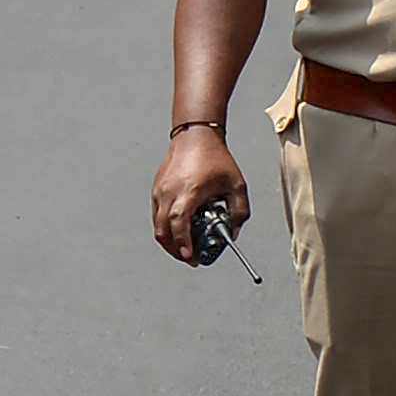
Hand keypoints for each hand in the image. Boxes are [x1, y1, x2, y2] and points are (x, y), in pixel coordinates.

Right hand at [149, 124, 245, 263]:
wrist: (195, 137)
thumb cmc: (217, 159)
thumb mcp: (237, 186)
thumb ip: (239, 211)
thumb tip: (233, 233)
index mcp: (189, 191)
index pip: (179, 223)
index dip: (183, 242)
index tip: (191, 256)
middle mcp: (169, 192)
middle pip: (163, 230)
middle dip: (176, 249)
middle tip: (191, 258)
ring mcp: (159, 191)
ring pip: (157, 225)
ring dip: (170, 240)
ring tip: (186, 248)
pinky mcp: (156, 189)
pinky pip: (157, 215)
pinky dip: (166, 227)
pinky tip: (180, 231)